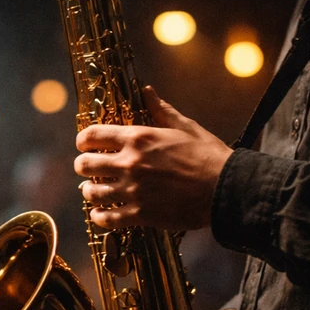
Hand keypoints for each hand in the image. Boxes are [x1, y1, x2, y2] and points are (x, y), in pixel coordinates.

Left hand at [74, 86, 232, 230]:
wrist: (225, 189)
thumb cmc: (208, 156)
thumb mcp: (185, 127)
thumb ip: (160, 110)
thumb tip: (147, 90)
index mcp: (139, 138)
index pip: (92, 135)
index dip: (83, 140)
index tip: (84, 145)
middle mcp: (130, 163)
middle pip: (85, 164)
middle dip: (83, 165)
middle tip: (88, 168)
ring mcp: (133, 190)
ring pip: (92, 192)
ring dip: (90, 191)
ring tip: (93, 190)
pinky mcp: (139, 215)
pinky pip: (106, 218)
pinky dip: (99, 216)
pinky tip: (100, 213)